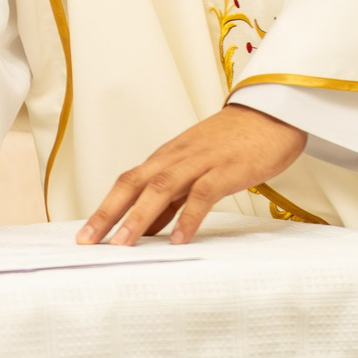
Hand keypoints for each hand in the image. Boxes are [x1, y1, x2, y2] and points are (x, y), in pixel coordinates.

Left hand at [79, 106, 305, 247]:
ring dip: (139, 216)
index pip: (126, 183)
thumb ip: (173, 197)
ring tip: (123, 245)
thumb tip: (148, 228)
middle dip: (107, 213)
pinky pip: (203, 194)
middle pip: (133, 183)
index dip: (103, 208)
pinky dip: (189, 217)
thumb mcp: (196, 168)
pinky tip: (179, 240)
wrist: (272, 112)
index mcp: (167, 158)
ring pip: (161, 188)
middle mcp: (176, 158)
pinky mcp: (227, 169)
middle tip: (88, 241)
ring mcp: (201, 162)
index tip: (84, 235)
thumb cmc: (234, 143)